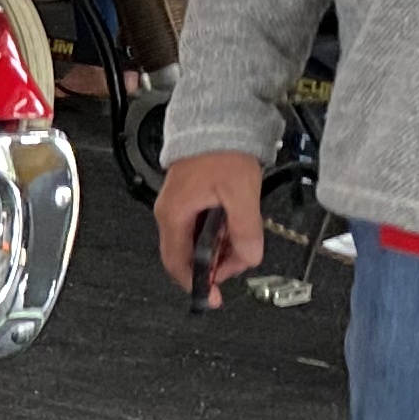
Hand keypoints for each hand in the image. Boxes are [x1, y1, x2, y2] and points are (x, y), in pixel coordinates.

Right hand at [154, 151, 265, 305]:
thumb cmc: (223, 152)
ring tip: (242, 244)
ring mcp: (178, 207)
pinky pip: (198, 229)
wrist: (218, 121)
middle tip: (239, 263)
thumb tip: (249, 259)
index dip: (195, 283)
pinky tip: (234, 230)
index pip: (178, 262)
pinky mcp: (188, 200)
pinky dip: (216, 236)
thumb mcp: (240, 194)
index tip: (212, 297)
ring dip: (218, 251)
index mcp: (174, 215)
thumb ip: (245, 231)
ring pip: (194, 243)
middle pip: (186, 256)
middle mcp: (170, 213)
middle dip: (213, 266)